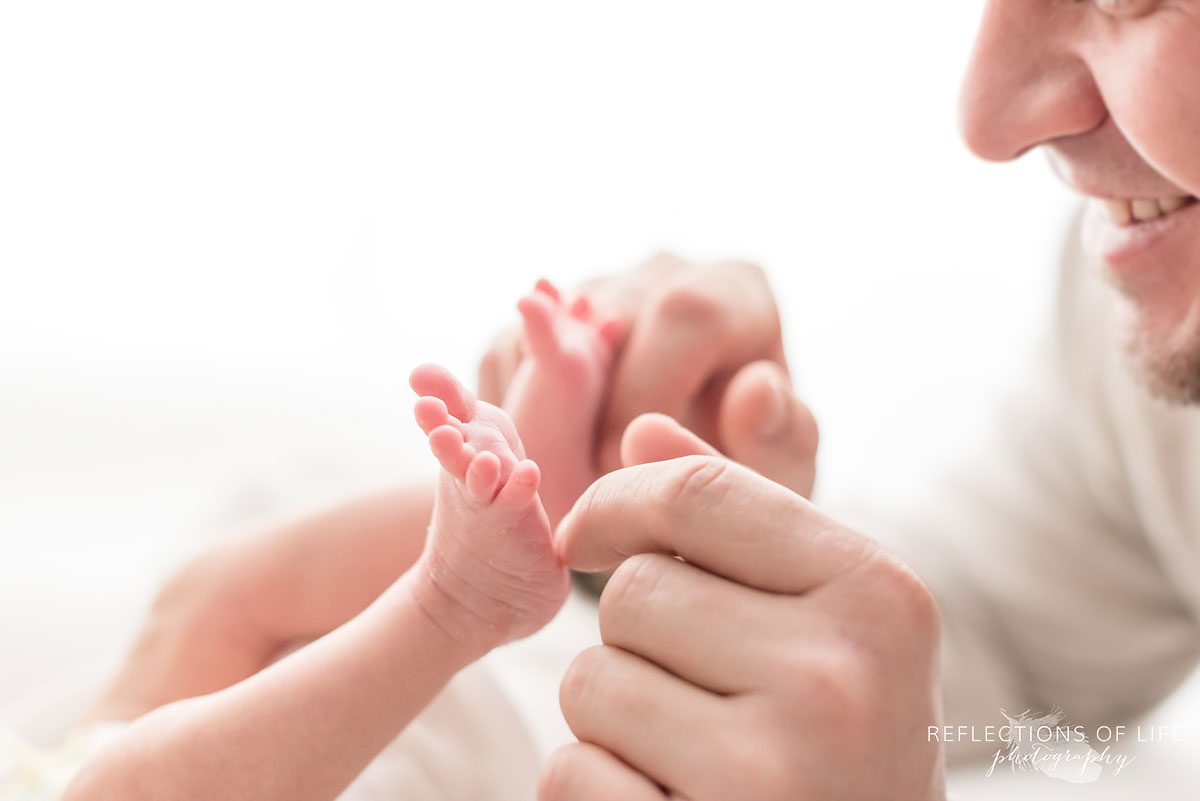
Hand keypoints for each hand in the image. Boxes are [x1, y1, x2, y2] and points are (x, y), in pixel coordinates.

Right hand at [478, 253, 817, 497]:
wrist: (693, 480)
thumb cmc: (740, 476)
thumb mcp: (776, 479)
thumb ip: (780, 442)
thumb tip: (754, 387)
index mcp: (737, 291)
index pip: (686, 313)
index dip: (650, 396)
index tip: (634, 470)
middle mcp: (667, 270)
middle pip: (604, 313)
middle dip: (588, 411)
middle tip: (590, 484)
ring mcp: (600, 284)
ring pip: (542, 332)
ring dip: (543, 415)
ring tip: (571, 478)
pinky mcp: (544, 311)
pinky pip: (504, 352)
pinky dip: (513, 412)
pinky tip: (547, 457)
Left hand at [538, 416, 945, 800]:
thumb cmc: (847, 741)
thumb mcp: (829, 620)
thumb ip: (740, 521)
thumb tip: (641, 430)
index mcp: (877, 595)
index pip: (695, 493)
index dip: (614, 501)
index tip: (584, 534)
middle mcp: (836, 678)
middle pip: (632, 591)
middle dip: (635, 636)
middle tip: (701, 692)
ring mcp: (770, 771)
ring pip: (591, 681)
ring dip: (611, 715)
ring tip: (691, 750)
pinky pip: (571, 774)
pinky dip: (593, 788)